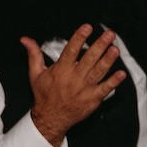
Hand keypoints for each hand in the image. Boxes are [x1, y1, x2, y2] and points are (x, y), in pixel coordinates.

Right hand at [26, 24, 125, 146]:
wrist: (50, 118)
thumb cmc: (44, 95)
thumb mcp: (35, 73)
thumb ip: (34, 54)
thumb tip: (26, 40)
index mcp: (60, 71)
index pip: (70, 51)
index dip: (79, 38)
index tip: (86, 28)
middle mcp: (73, 78)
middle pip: (88, 59)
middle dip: (99, 46)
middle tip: (108, 35)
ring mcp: (84, 89)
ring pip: (98, 72)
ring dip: (108, 60)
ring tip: (115, 49)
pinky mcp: (93, 98)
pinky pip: (105, 89)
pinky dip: (113, 81)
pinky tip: (121, 73)